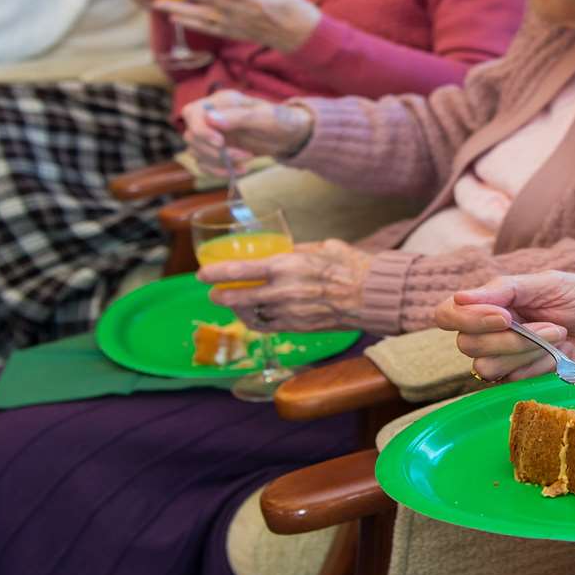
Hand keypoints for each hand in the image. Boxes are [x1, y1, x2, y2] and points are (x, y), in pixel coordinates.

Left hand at [154, 0, 322, 52]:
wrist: (300, 39)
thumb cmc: (296, 12)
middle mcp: (239, 12)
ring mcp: (233, 24)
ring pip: (200, 15)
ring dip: (178, 8)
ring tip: (158, 2)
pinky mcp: (232, 33)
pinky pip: (206, 28)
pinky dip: (189, 23)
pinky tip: (174, 17)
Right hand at [180, 90, 314, 174]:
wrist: (290, 135)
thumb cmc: (281, 120)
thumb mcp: (266, 116)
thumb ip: (239, 116)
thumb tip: (210, 119)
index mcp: (221, 102)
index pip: (191, 114)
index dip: (201, 130)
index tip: (221, 143)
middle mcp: (212, 117)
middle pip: (192, 137)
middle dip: (216, 151)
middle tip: (246, 155)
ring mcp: (212, 134)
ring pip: (196, 153)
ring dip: (219, 163)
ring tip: (247, 162)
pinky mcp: (215, 151)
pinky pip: (204, 165)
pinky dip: (219, 172)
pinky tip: (239, 170)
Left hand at [200, 239, 375, 330]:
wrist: (372, 295)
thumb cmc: (351, 266)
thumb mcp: (320, 247)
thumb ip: (296, 251)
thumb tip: (282, 250)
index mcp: (287, 266)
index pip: (240, 271)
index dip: (216, 274)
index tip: (203, 273)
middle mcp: (283, 291)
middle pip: (238, 297)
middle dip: (220, 296)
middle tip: (213, 293)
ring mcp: (290, 312)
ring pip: (251, 315)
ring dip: (237, 310)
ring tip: (231, 304)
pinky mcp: (298, 327)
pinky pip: (268, 326)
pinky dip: (255, 321)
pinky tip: (252, 316)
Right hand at [436, 271, 574, 381]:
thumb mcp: (551, 284)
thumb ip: (506, 290)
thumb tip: (460, 297)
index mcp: (497, 301)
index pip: (449, 313)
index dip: (466, 317)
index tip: (503, 314)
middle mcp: (496, 331)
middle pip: (466, 343)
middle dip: (505, 337)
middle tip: (548, 324)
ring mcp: (510, 359)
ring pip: (484, 366)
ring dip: (523, 351)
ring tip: (560, 336)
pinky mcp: (528, 382)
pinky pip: (509, 382)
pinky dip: (534, 367)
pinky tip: (560, 356)